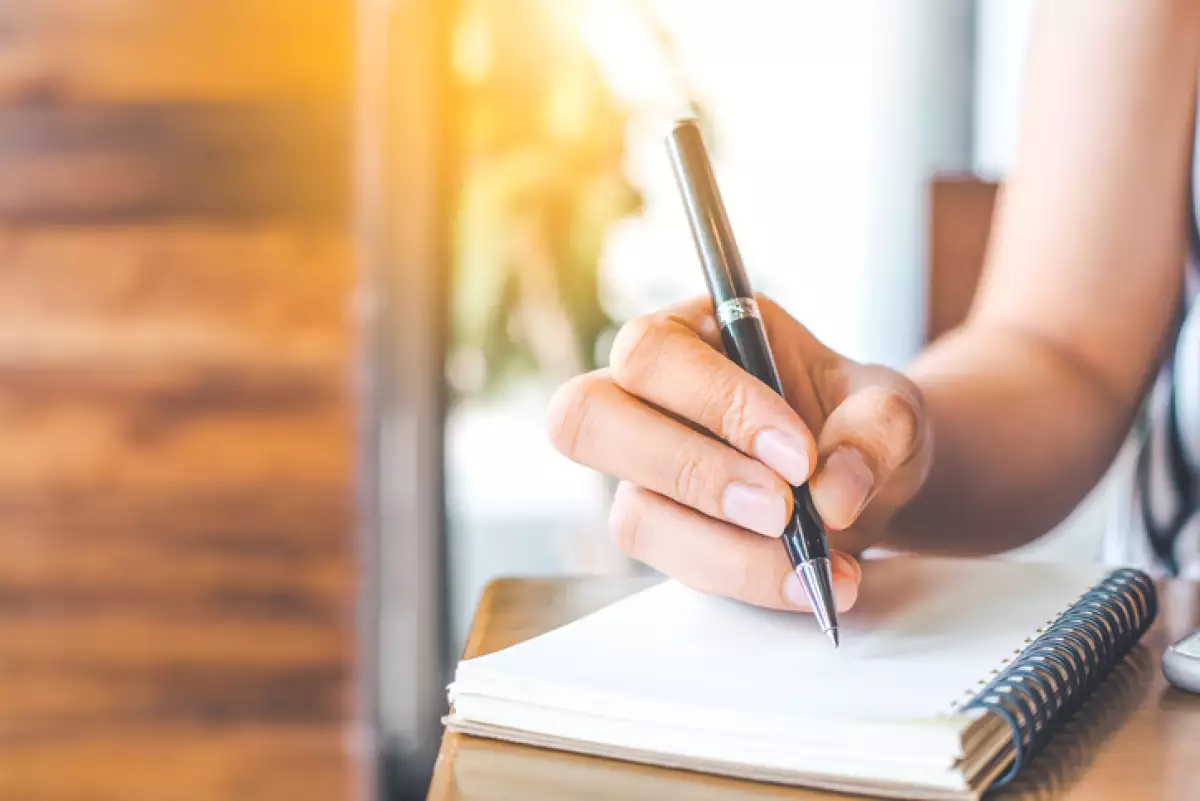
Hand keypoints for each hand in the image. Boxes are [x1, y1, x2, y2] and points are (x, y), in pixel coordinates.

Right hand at [547, 295, 931, 612]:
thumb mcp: (889, 407)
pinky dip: (748, 581)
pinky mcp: (661, 534)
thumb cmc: (856, 421)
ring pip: (631, 515)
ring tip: (819, 562)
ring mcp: (640, 474)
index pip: (654, 354)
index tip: (798, 456)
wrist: (864, 482)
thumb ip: (875, 432)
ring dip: (725, 548)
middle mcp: (641, 398)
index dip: (714, 404)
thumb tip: (832, 496)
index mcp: (687, 333)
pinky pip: (675, 567)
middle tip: (781, 510)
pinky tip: (813, 583)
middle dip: (689, 472)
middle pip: (585, 420)